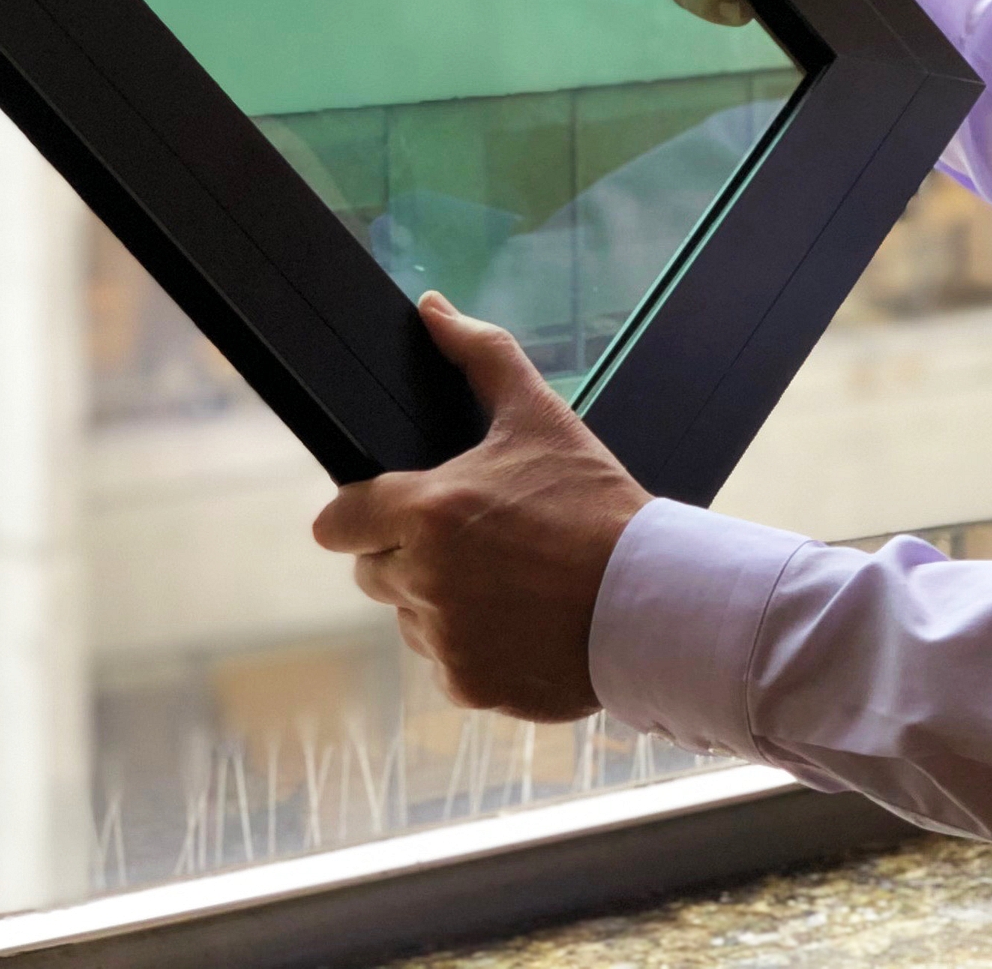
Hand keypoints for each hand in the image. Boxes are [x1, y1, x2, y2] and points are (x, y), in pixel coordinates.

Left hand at [311, 293, 650, 722]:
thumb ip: (479, 355)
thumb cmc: (595, 501)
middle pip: (374, 571)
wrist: (653, 597)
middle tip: (478, 541)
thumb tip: (432, 307)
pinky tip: (524, 622)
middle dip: (409, 556)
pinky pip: (447, 663)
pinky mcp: (466, 684)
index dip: (360, 514)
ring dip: (442, 603)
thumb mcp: (541, 416)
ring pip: (411, 618)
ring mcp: (443, 638)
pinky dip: (476, 648)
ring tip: (511, 581)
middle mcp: (422, 579)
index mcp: (426, 511)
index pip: (337, 521)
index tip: (387, 512)